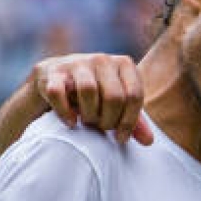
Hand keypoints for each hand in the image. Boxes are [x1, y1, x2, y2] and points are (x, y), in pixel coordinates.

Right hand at [31, 53, 152, 144]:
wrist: (55, 79)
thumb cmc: (94, 96)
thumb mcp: (117, 105)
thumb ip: (133, 121)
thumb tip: (149, 141)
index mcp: (124, 64)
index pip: (134, 95)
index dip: (129, 122)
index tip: (120, 138)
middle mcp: (101, 59)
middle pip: (113, 96)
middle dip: (108, 120)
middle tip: (102, 127)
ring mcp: (75, 62)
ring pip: (88, 90)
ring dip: (89, 114)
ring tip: (87, 122)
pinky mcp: (51, 72)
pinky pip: (58, 92)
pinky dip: (65, 111)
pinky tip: (70, 122)